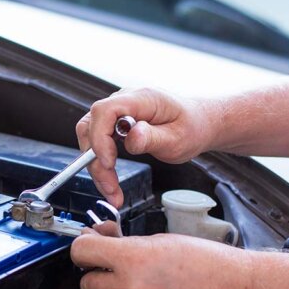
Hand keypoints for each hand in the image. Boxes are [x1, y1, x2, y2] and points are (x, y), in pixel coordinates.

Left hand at [70, 232, 251, 288]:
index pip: (81, 252)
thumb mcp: (161, 240)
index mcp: (132, 259)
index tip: (88, 251)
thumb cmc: (207, 262)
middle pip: (86, 285)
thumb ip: (125, 244)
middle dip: (98, 277)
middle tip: (115, 273)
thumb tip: (101, 240)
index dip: (83, 249)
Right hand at [76, 88, 214, 207]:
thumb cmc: (191, 127)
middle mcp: (125, 101)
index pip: (105, 111)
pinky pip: (98, 142)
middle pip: (91, 126)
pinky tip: (110, 181)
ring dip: (96, 166)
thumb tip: (131, 137)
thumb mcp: (178, 138)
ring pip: (90, 137)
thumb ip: (153, 138)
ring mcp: (118, 112)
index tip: (109, 163)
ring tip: (111, 190)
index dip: (100, 137)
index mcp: (141, 99)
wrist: (198, 124)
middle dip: (95, 160)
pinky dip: (101, 164)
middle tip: (109, 187)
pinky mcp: (115, 124)